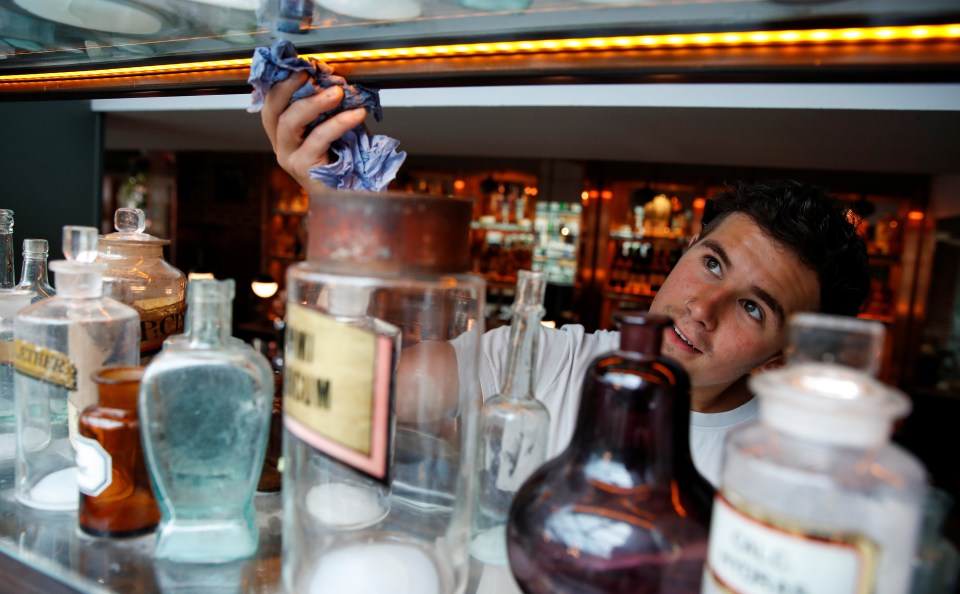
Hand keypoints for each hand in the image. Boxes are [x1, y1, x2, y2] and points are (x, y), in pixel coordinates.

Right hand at [260, 71, 368, 192]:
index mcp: (285, 135)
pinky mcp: (303, 169)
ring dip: (314, 102)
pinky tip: (357, 115)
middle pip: (272, 110)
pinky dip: (339, 123)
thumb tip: (340, 81)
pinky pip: (318, 138)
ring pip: (290, 122)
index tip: (302, 66)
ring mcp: (290, 159)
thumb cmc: (347, 166)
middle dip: (288, 86)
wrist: (355, 201)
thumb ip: (331, 110)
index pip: (271, 104)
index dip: (282, 83)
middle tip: (310, 72)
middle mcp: (282, 147)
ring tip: (338, 92)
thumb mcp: (337, 131)